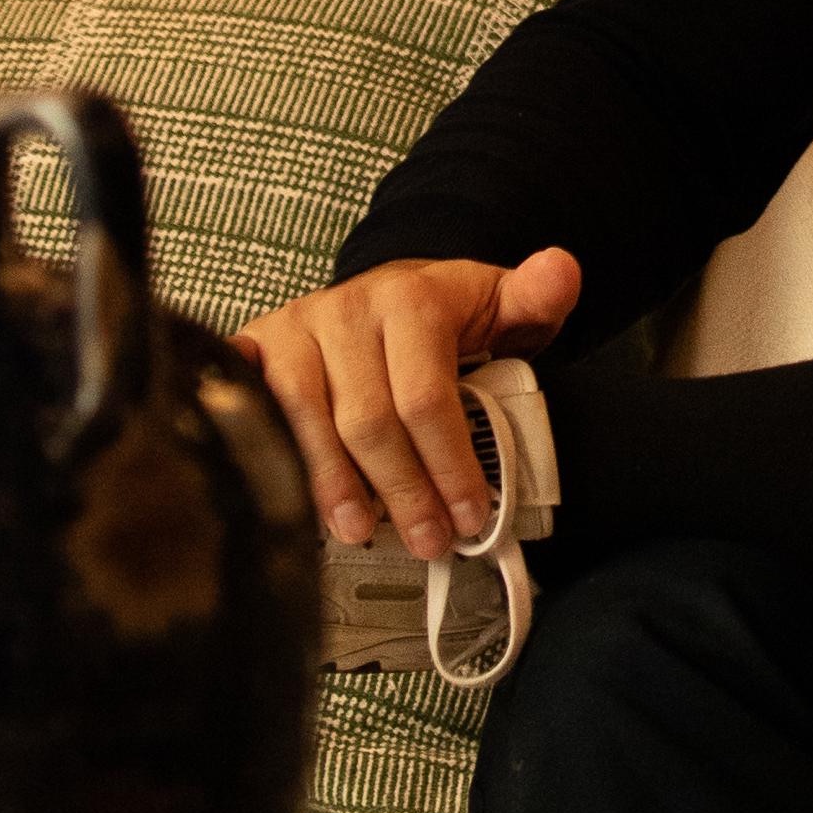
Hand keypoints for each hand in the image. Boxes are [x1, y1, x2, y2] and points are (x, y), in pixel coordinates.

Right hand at [235, 249, 581, 558]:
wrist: (386, 290)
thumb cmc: (446, 315)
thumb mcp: (501, 304)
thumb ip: (538, 296)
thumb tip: (562, 272)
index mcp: (412, 299)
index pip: (426, 398)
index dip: (448, 465)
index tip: (469, 517)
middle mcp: (347, 309)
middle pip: (368, 421)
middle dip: (402, 491)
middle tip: (427, 541)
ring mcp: (295, 328)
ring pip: (306, 422)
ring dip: (334, 487)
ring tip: (362, 531)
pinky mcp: (254, 346)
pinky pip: (251, 409)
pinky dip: (270, 457)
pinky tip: (290, 498)